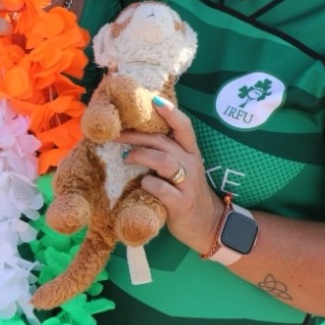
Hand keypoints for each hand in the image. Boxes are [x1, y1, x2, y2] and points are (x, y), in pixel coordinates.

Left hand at [118, 97, 224, 256]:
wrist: (208, 225)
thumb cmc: (187, 192)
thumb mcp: (181, 169)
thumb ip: (166, 153)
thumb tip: (135, 136)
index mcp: (191, 153)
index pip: (184, 126)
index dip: (170, 112)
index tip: (153, 99)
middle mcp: (191, 164)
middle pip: (163, 141)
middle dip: (137, 135)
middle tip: (116, 135)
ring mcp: (188, 184)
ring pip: (163, 160)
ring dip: (140, 155)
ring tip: (125, 158)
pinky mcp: (182, 203)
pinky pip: (161, 188)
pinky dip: (147, 183)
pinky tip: (141, 184)